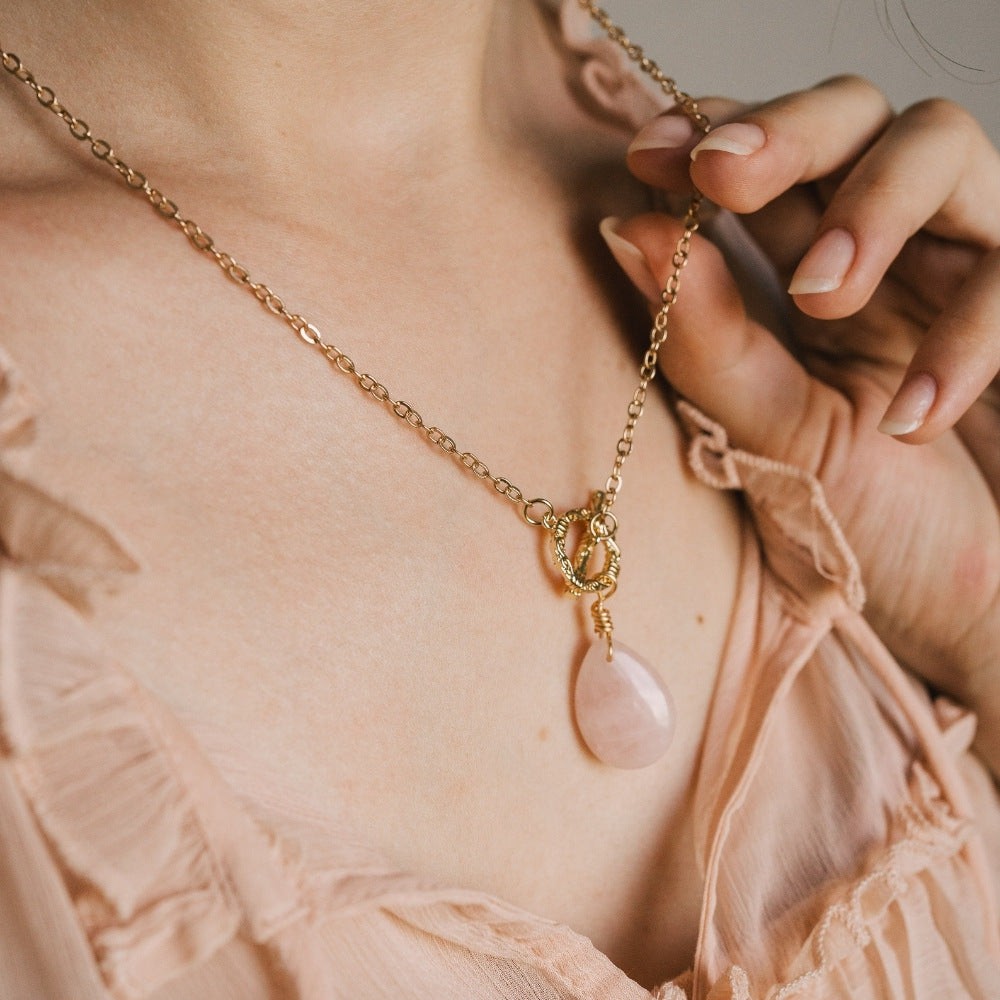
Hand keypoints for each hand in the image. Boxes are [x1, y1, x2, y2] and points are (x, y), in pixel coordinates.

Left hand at [605, 76, 999, 766]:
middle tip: (722, 174)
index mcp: (802, 276)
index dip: (712, 137)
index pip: (764, 164)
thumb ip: (704, 337)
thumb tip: (629, 230)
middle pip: (852, 116)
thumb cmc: (860, 525)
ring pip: (940, 147)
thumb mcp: (768, 434)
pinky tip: (915, 416)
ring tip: (822, 299)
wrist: (962, 607)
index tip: (650, 153)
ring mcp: (961, 270)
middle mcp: (883, 254)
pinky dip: (965, 336)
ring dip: (873, 207)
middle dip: (784, 132)